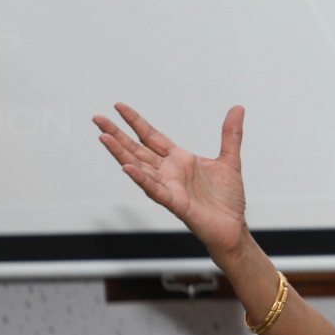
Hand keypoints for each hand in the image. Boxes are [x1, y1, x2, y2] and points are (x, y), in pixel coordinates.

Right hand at [93, 103, 249, 260]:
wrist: (233, 227)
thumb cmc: (227, 199)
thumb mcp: (230, 160)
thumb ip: (231, 134)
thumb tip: (237, 109)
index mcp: (180, 160)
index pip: (152, 136)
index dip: (136, 122)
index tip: (119, 107)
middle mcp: (169, 172)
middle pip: (137, 149)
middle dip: (117, 134)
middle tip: (98, 118)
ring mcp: (169, 187)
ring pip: (139, 167)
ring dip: (120, 153)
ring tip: (104, 137)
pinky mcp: (175, 203)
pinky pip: (154, 190)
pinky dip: (141, 179)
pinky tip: (127, 168)